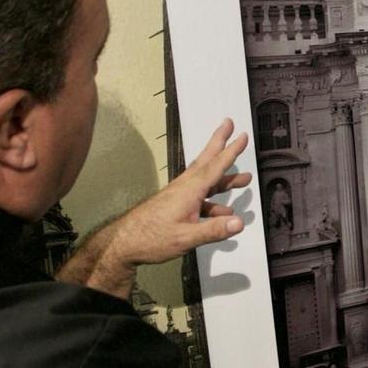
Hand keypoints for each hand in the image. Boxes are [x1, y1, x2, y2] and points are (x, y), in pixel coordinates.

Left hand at [58, 119, 251, 299]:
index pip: (215, 167)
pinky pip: (200, 196)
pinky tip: (223, 211)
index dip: (231, 151)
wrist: (124, 243)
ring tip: (243, 179)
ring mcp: (179, 195)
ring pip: (206, 180)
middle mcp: (185, 187)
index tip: (242, 136)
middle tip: (229, 124)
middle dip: (219, 142)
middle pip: (207, 161)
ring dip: (224, 178)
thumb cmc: (151, 238)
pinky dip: (214, 200)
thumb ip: (213, 230)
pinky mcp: (176, 204)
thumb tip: (239, 222)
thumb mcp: (186, 237)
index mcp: (189, 190)